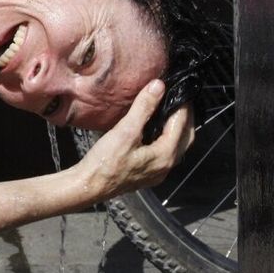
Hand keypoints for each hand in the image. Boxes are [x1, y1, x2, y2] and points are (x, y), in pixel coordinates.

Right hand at [72, 79, 194, 205]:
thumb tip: (158, 85)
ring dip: (177, 129)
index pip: (181, 124)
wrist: (88, 186)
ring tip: (170, 111)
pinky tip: (155, 131)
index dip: (182, 105)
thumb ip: (143, 108)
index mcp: (165, 155)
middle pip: (185, 138)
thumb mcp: (125, 131)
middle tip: (180, 99)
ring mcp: (158, 173)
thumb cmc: (105, 161)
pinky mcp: (147, 175)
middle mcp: (166, 166)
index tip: (180, 89)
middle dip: (185, 118)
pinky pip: (165, 153)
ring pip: (176, 147)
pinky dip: (167, 138)